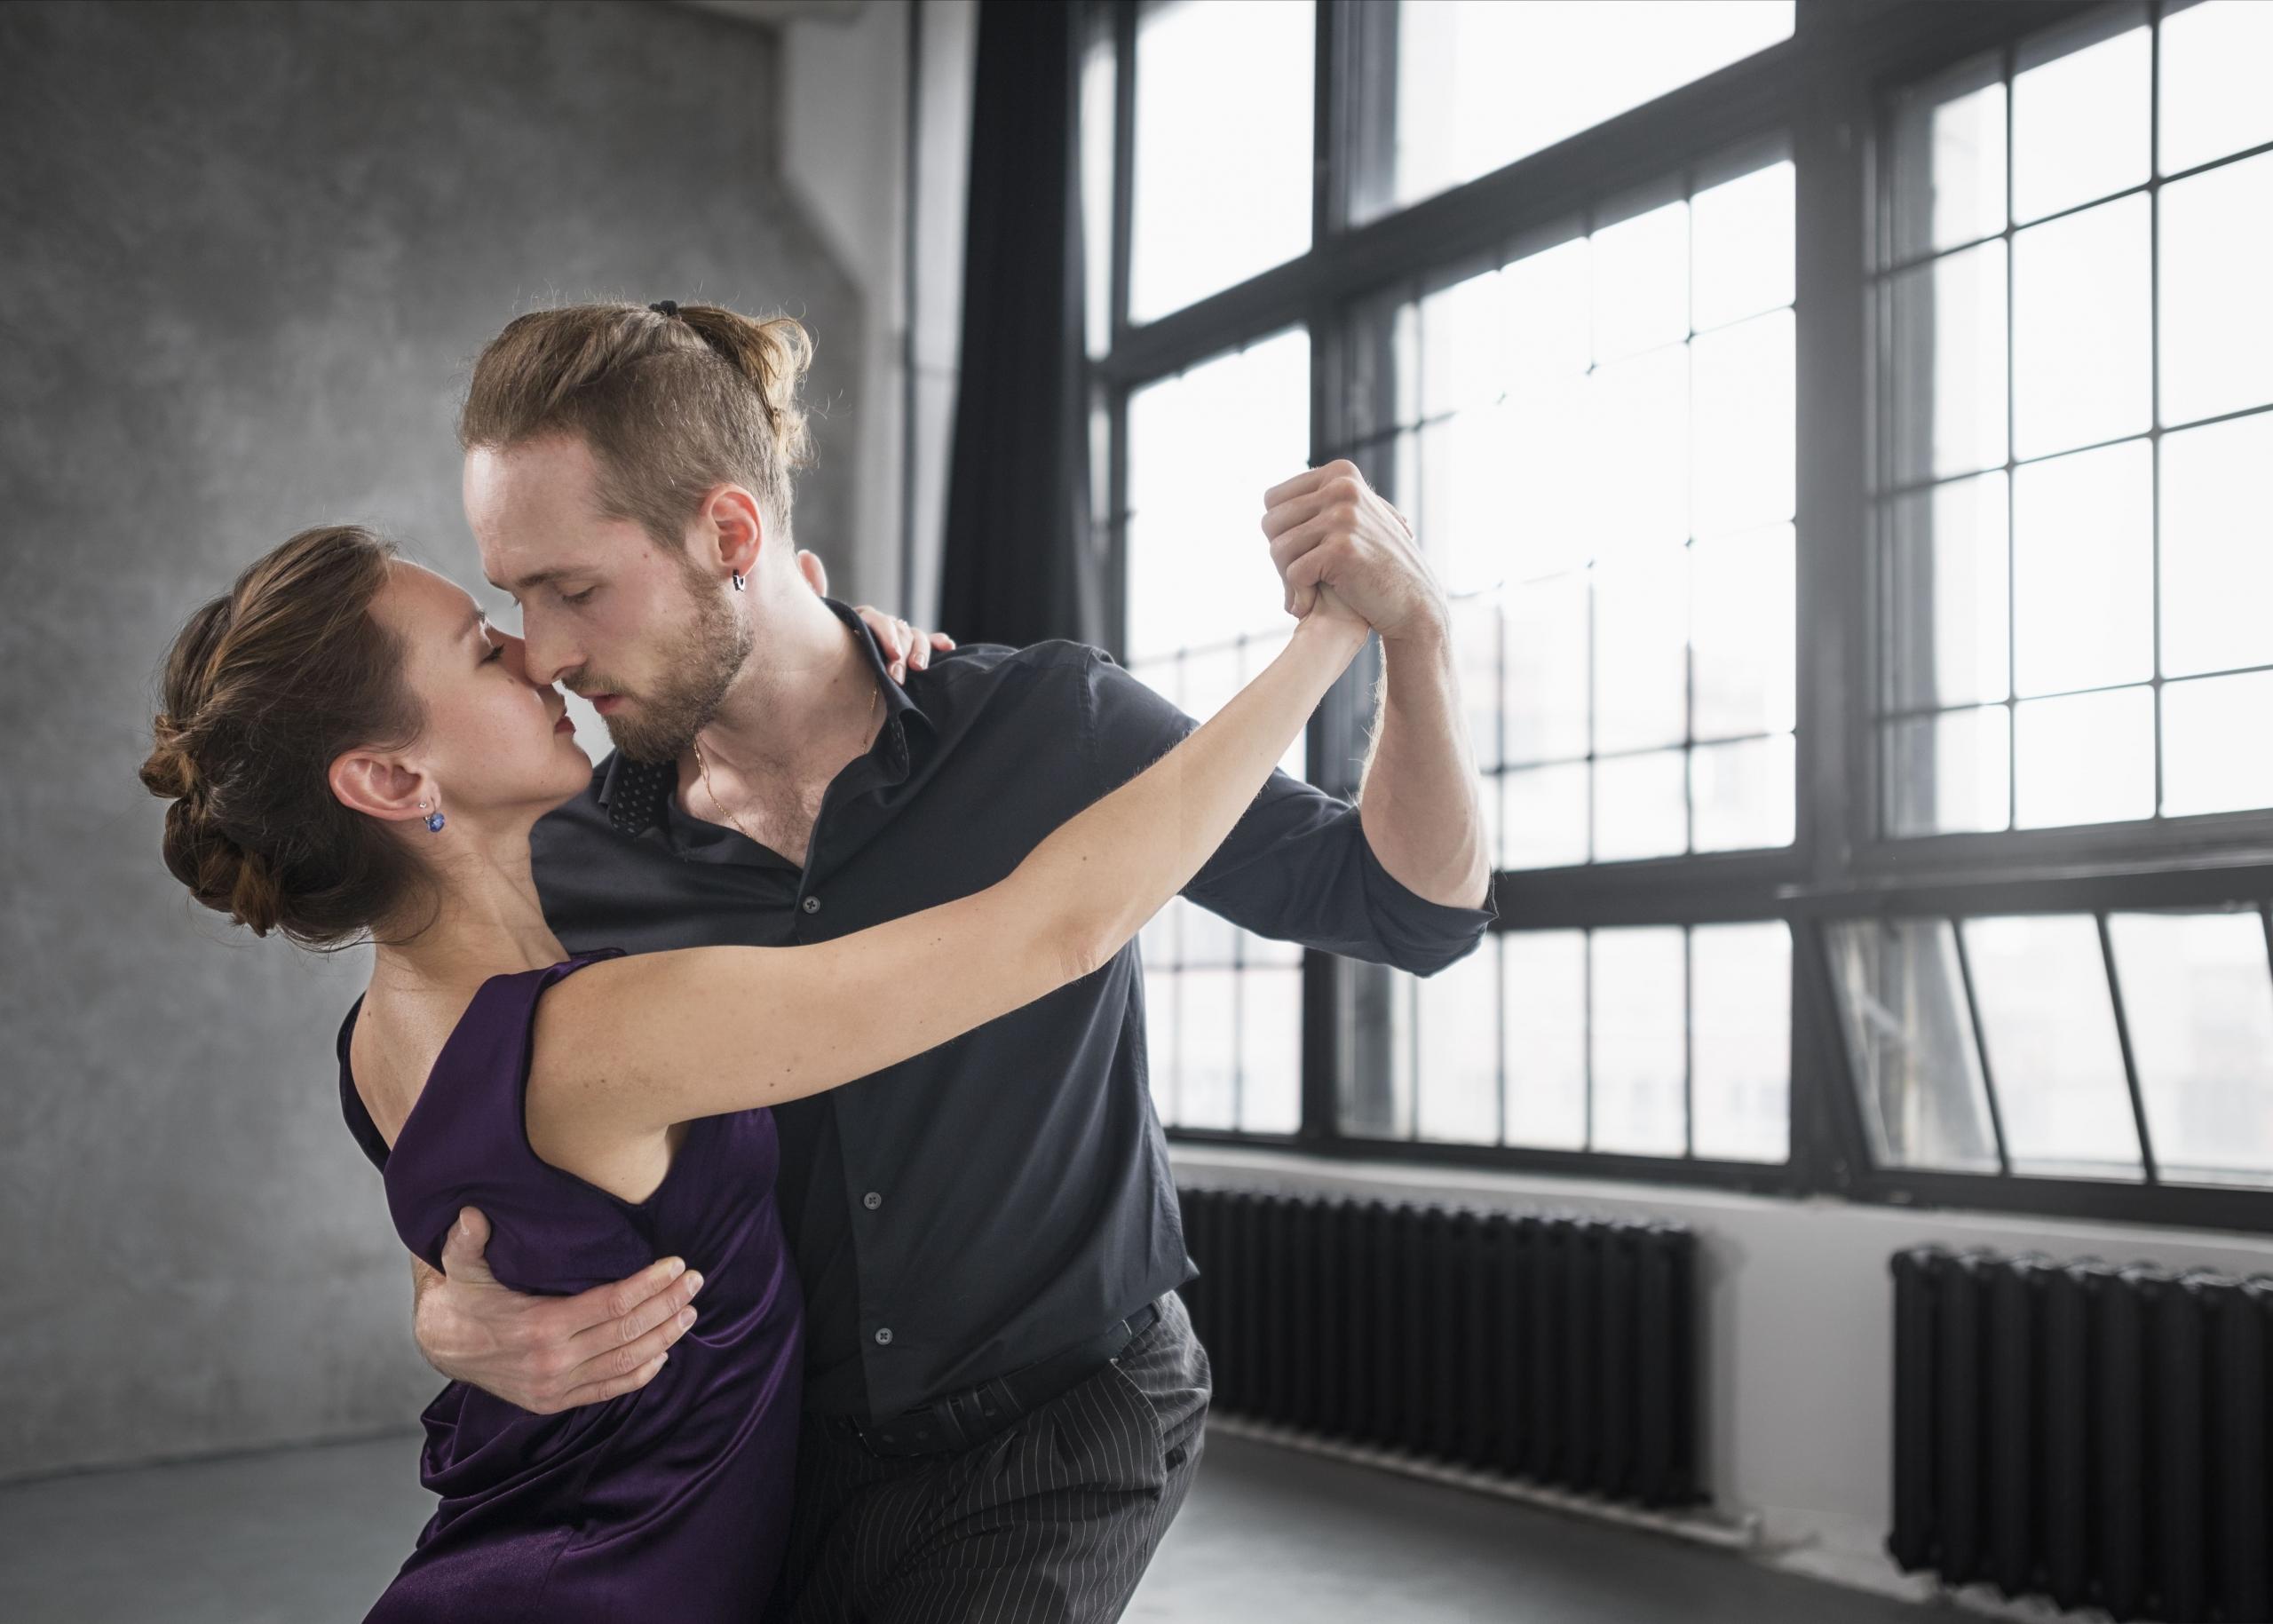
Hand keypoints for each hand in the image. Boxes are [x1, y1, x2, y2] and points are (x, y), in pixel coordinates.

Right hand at [413, 1206, 703, 1413]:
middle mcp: (552, 1362)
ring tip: (690, 1312)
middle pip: (627, 1333)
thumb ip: (466, 1240)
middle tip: (695, 1281)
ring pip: (625, 1363)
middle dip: (667, 1306)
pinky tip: (664, 1354)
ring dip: (664, 1338)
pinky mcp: (555, 1400)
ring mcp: (556, 1386)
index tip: (675, 1265)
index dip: (648, 1285)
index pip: (610, 1305)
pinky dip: (641, 1374)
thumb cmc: (463, 1296)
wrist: (441, 1345)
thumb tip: (471, 1215)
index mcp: (538, 1326)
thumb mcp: (459, 1265)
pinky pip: (608, 1390)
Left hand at [795, 548, 954, 682]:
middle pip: (900, 630)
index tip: (893, 654)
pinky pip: (927, 643)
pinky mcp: (908, 654)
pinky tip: (947, 646)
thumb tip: (805, 552)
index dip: (887, 635)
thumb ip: (814, 591)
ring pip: (916, 636)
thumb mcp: (816, 624)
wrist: (830, 688)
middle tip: (897, 675)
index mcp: (862, 619)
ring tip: (919, 668)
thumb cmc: (821, 652)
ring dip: (921, 649)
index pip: (878, 620)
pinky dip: (937, 642)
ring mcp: (896, 640)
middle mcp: (881, 626)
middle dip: (902, 651)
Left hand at [1260, 460, 1447, 644]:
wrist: (1414, 601)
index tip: (1297, 557)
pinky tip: (1308, 607)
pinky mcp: (1342, 549)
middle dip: (1278, 558)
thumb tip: (1268, 499)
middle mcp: (1342, 487)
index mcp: (1340, 473)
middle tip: (1296, 582)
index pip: (1272, 500)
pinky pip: (1294, 573)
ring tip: (1302, 596)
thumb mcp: (1350, 519)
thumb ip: (1318, 503)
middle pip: (1271, 523)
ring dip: (1285, 581)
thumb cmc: (1375, 565)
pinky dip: (1298, 595)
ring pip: (1278, 549)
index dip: (1278, 533)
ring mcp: (1344, 516)